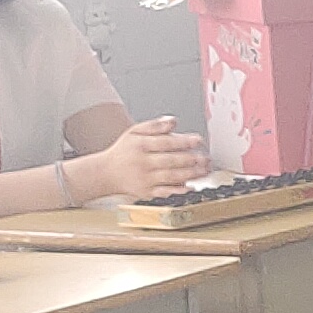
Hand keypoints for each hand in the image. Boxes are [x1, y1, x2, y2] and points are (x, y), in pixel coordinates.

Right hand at [75, 117, 206, 200]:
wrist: (106, 173)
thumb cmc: (124, 151)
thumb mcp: (134, 133)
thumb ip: (155, 126)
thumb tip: (173, 120)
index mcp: (140, 146)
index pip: (165, 143)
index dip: (184, 141)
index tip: (198, 140)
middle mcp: (142, 163)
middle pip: (170, 161)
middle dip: (192, 160)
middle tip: (206, 158)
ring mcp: (144, 179)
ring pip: (171, 176)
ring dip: (191, 174)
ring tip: (205, 170)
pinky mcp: (146, 192)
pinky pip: (165, 191)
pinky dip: (179, 190)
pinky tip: (191, 186)